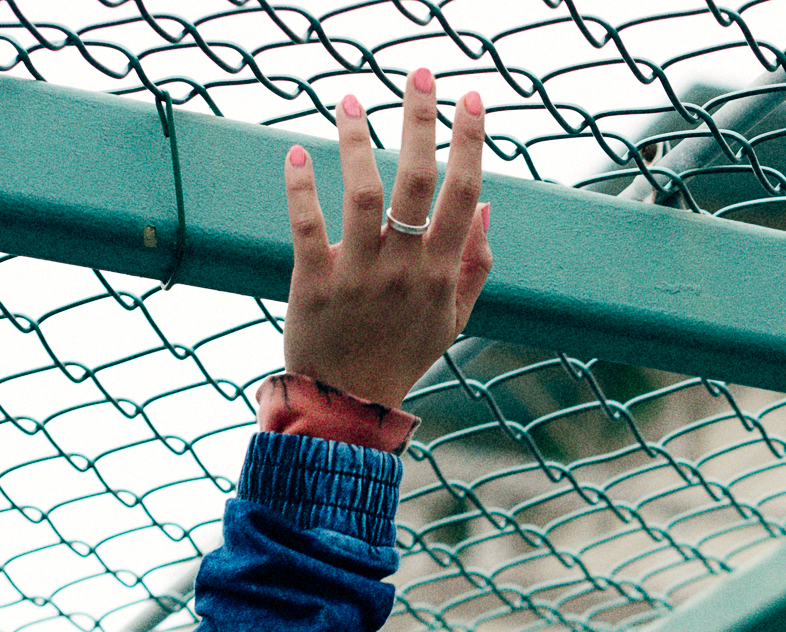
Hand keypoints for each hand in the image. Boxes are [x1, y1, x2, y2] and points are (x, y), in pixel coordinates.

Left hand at [282, 69, 492, 410]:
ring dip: (356, 141)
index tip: (471, 100)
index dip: (469, 143)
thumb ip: (475, 265)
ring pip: (361, 193)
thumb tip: (488, 209)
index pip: (463, 195)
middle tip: (419, 74)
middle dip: (421, 121)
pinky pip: (307, 225)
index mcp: (440, 273)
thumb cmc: (403, 355)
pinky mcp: (314, 281)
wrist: (349, 403)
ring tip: (350, 100)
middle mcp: (403, 268)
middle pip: (416, 181)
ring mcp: (359, 274)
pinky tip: (297, 152)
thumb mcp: (454, 318)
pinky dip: (300, 187)